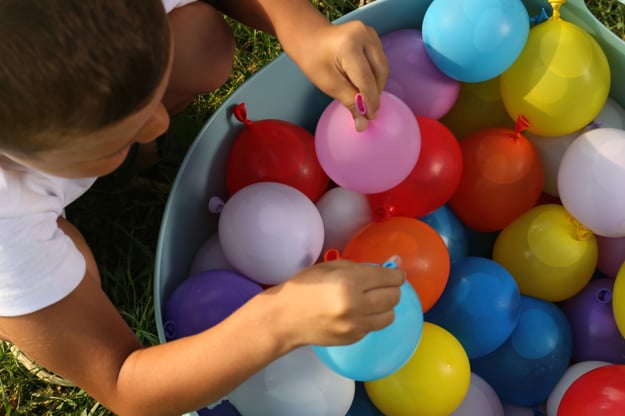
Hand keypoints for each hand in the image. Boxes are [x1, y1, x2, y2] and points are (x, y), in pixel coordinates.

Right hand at [263, 259, 404, 347]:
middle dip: (392, 288)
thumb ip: (364, 266)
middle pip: (394, 297)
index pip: (389, 278)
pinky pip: (375, 326)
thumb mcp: (332, 267)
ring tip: (371, 300)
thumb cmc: (304, 286)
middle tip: (381, 284)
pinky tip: (358, 311)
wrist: (284, 318)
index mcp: (350, 282)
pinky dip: (372, 317)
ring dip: (385, 305)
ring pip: (390, 315)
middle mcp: (357, 306)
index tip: (393, 272)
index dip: (396, 273)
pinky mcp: (354, 338)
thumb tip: (395, 262)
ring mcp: (356, 326)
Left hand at [289, 21, 388, 131]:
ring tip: (366, 98)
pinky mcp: (373, 36)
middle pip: (379, 71)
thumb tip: (363, 124)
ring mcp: (370, 33)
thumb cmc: (314, 60)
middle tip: (368, 111)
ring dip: (377, 85)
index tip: (370, 118)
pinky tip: (365, 84)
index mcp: (349, 46)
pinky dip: (375, 75)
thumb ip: (349, 102)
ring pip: (382, 66)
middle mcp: (364, 35)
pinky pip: (379, 60)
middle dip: (375, 93)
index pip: (366, 79)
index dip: (370, 101)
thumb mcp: (329, 84)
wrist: (309, 37)